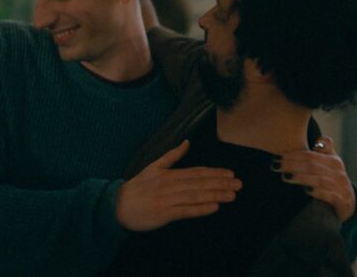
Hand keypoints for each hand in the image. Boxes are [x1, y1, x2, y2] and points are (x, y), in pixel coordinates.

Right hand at [116, 140, 241, 231]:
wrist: (118, 205)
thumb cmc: (138, 187)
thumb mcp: (153, 167)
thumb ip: (172, 156)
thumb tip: (187, 142)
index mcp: (169, 174)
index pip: (196, 172)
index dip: (214, 172)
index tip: (230, 173)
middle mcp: (170, 185)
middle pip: (199, 183)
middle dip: (220, 183)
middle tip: (238, 184)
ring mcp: (168, 199)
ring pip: (195, 196)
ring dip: (215, 195)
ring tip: (232, 195)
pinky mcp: (164, 214)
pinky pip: (185, 211)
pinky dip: (200, 209)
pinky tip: (214, 207)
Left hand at [273, 136, 355, 220]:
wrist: (349, 204)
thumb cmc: (332, 181)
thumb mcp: (328, 165)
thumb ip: (322, 151)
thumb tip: (319, 137)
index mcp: (333, 161)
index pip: (309, 155)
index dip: (292, 155)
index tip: (276, 157)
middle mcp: (338, 172)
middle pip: (312, 165)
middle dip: (291, 165)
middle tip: (274, 166)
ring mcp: (342, 187)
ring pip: (319, 179)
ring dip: (301, 177)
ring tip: (285, 177)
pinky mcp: (343, 201)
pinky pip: (330, 195)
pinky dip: (318, 192)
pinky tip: (306, 191)